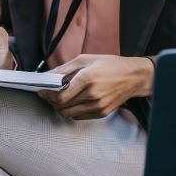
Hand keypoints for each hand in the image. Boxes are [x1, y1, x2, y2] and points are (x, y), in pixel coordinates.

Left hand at [38, 54, 153, 119]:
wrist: (134, 76)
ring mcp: (98, 106)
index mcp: (87, 78)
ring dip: (60, 107)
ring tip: (60, 97)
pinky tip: (73, 101)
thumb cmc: (110, 65)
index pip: (60, 95)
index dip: (47, 95)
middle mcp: (92, 94)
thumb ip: (64, 69)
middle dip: (51, 100)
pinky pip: (78, 116)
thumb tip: (47, 76)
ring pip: (68, 113)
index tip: (41, 91)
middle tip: (48, 94)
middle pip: (62, 106)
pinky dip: (71, 110)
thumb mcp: (85, 59)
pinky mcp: (102, 113)